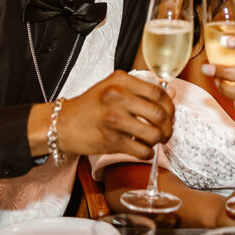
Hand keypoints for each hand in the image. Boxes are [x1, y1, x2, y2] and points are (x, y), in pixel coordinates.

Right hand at [49, 71, 174, 158]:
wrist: (63, 124)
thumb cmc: (91, 106)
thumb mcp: (114, 88)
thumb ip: (142, 89)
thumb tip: (172, 92)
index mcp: (120, 81)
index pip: (158, 92)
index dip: (170, 105)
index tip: (169, 113)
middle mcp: (117, 97)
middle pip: (160, 113)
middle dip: (168, 126)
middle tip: (165, 131)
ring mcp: (113, 119)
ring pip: (153, 134)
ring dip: (158, 141)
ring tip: (153, 140)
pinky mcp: (110, 141)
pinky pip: (141, 150)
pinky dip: (147, 153)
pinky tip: (142, 150)